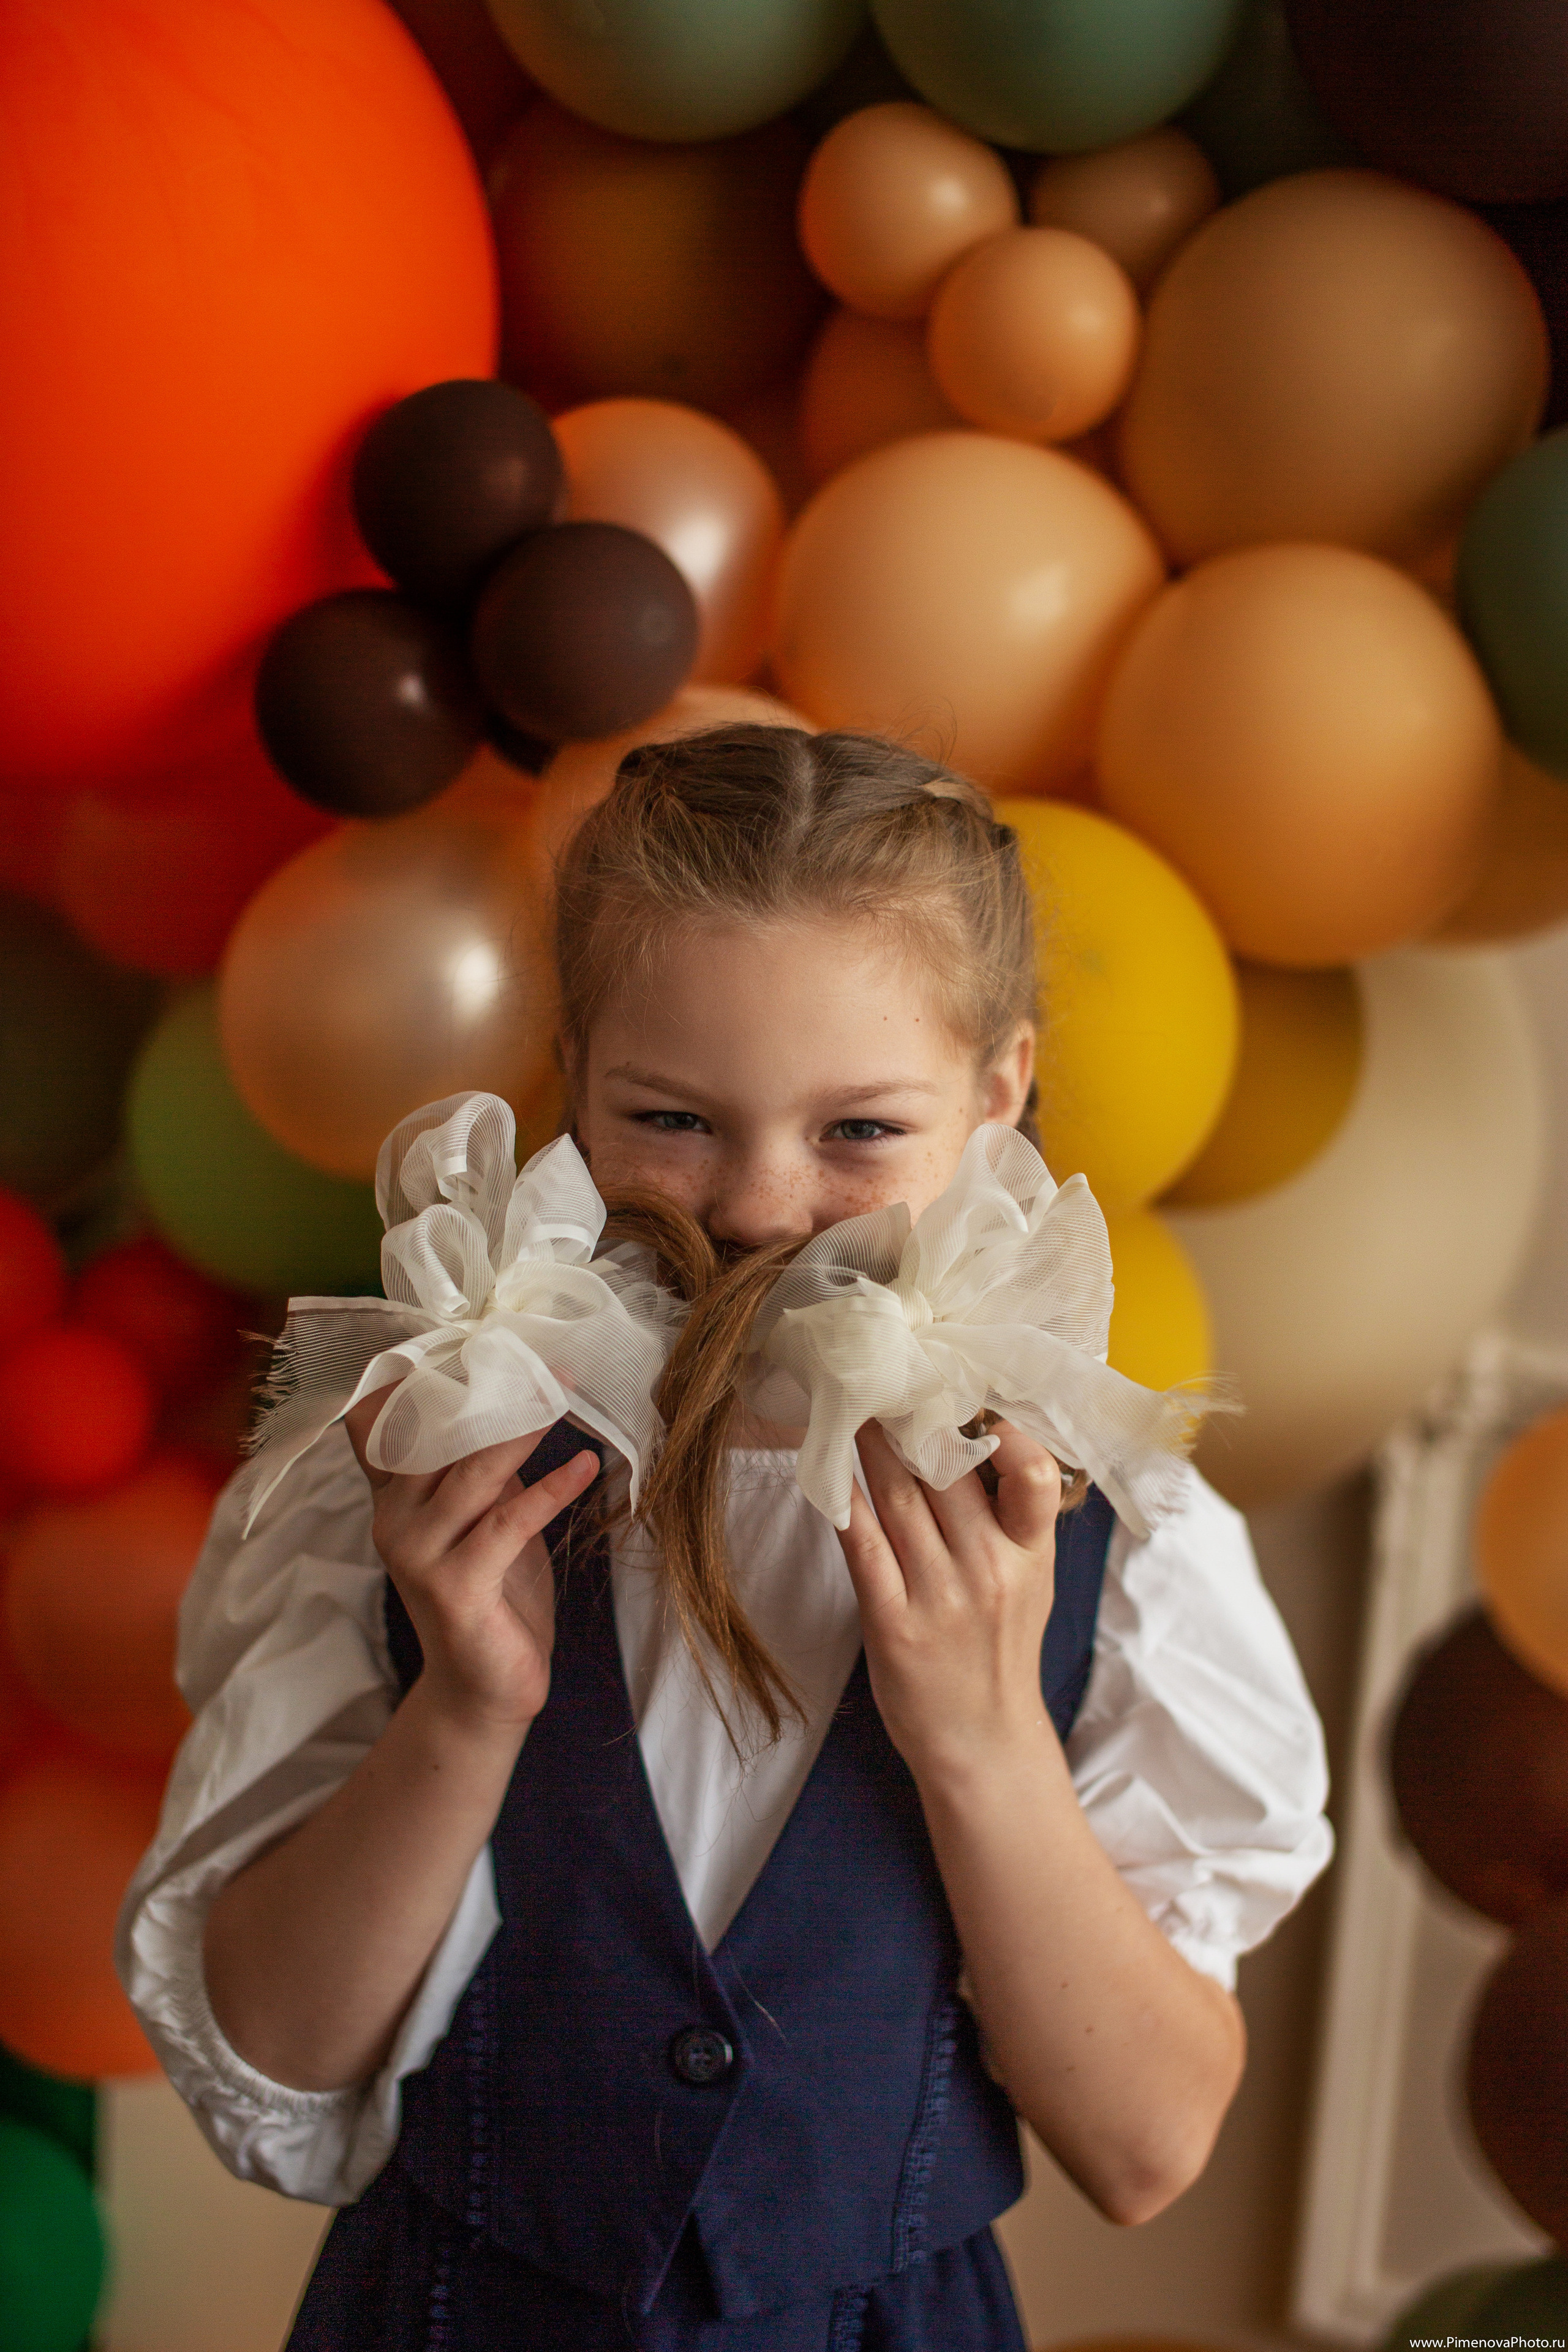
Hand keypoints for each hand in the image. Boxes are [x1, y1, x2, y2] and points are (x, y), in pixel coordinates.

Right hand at [344, 1384, 598, 1735]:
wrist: (483, 1689)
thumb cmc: (490, 1594)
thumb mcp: (478, 1516)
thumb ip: (472, 1462)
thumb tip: (510, 1389)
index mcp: (393, 1495)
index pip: (383, 1418)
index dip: (418, 1373)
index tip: (474, 1334)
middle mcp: (395, 1518)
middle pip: (435, 1432)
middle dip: (490, 1389)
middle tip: (542, 1354)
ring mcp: (419, 1554)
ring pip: (472, 1470)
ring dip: (524, 1428)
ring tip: (566, 1392)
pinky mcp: (457, 1588)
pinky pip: (508, 1522)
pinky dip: (551, 1489)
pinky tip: (585, 1464)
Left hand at [838, 1420, 1062, 1783]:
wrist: (982, 1743)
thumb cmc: (999, 1649)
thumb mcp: (1031, 1580)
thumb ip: (1009, 1518)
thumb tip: (970, 1437)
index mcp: (1031, 1554)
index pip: (1033, 1478)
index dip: (1005, 1432)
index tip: (968, 1395)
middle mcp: (990, 1571)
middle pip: (947, 1475)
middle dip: (914, 1419)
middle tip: (885, 1374)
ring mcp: (941, 1598)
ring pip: (900, 1500)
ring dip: (871, 1447)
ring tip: (852, 1406)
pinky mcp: (894, 1625)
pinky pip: (864, 1548)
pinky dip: (845, 1504)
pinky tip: (828, 1471)